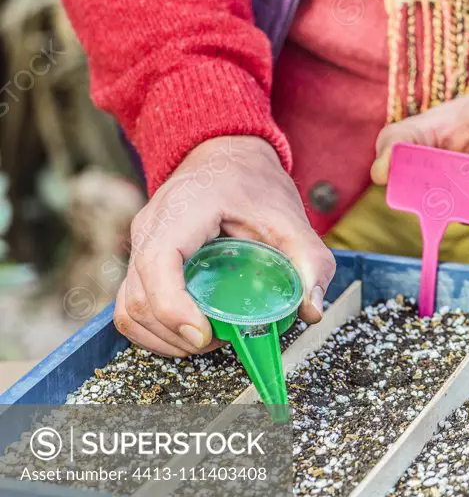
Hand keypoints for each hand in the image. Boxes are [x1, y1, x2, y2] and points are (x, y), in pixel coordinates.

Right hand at [114, 136, 335, 355]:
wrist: (224, 157)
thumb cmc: (251, 183)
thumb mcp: (289, 216)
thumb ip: (309, 260)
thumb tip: (311, 309)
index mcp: (182, 210)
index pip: (157, 264)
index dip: (172, 308)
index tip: (204, 334)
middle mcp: (149, 227)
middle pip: (139, 298)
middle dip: (176, 333)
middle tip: (221, 339)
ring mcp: (139, 245)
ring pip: (128, 309)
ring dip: (164, 338)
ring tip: (208, 337)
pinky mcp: (140, 261)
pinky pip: (130, 307)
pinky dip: (154, 331)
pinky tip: (190, 331)